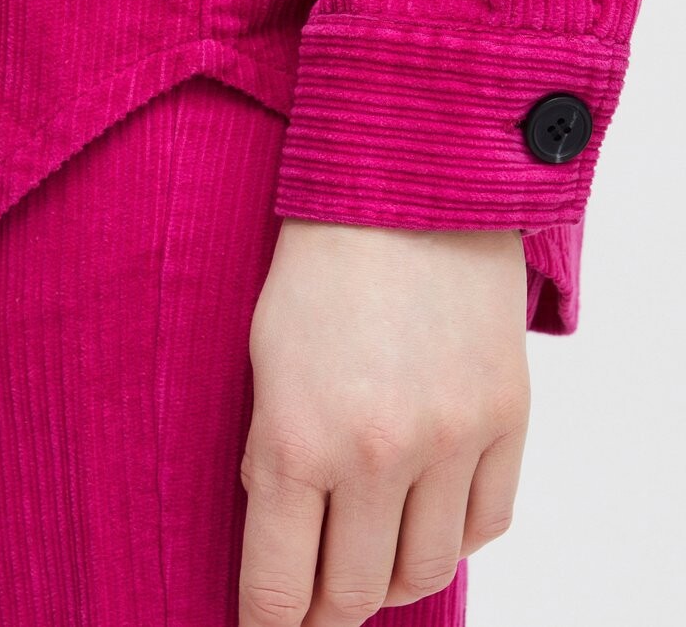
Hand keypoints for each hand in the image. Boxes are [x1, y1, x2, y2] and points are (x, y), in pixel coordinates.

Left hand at [238, 218, 529, 624]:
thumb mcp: (263, 357)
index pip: (279, 587)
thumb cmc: (318, 263)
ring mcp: (449, 440)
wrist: (409, 185)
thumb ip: (271, 454)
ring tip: (370, 554)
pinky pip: (486, 525)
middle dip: (327, 609)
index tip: (267, 625)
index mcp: (294, 437)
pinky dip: (453, 534)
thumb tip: (284, 541)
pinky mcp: (506, 419)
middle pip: (355, 594)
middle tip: (315, 596)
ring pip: (423, 570)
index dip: (269, 622)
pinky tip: (427, 510)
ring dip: (391, 578)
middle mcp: (375, 454)